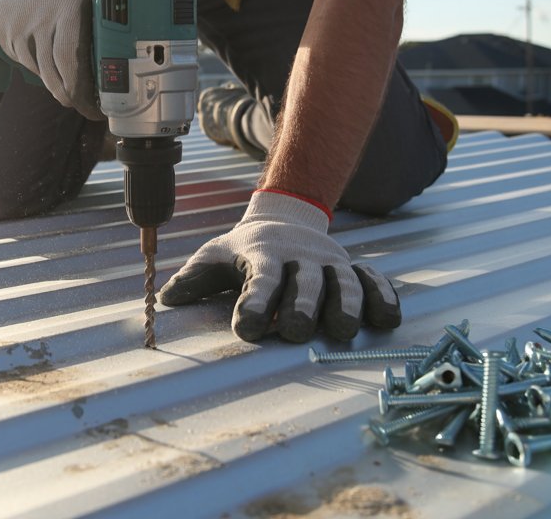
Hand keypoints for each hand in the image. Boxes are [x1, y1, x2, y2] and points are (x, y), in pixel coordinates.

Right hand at [0, 0, 102, 120]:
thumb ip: (112, 2)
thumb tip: (140, 34)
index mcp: (66, 6)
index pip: (72, 66)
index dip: (82, 94)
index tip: (94, 108)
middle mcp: (36, 17)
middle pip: (51, 74)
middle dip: (68, 94)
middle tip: (81, 104)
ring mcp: (10, 20)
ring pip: (33, 66)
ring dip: (50, 75)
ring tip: (65, 77)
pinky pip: (15, 51)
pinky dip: (30, 56)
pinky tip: (42, 49)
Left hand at [158, 190, 400, 342]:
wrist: (285, 218)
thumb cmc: (243, 250)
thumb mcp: (215, 256)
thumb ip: (194, 279)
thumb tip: (164, 299)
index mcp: (263, 256)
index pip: (259, 280)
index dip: (253, 303)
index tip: (245, 328)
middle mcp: (300, 258)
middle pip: (305, 282)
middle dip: (301, 306)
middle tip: (295, 331)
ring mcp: (330, 263)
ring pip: (344, 282)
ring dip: (345, 305)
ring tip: (342, 331)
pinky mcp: (353, 270)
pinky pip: (374, 282)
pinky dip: (382, 297)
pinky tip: (386, 319)